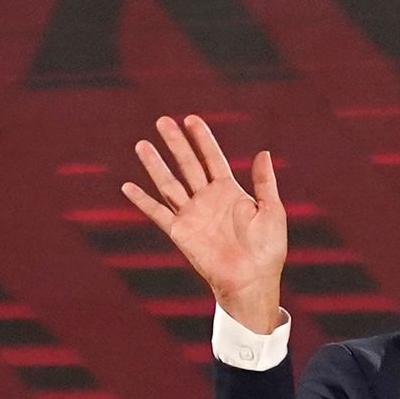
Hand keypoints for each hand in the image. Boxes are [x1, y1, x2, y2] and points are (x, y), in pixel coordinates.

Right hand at [119, 115, 286, 333]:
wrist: (252, 279)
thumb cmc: (267, 248)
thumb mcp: (271, 210)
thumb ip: (264, 182)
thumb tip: (263, 152)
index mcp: (229, 190)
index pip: (212, 158)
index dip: (202, 138)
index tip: (190, 119)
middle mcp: (206, 199)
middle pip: (187, 164)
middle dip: (175, 143)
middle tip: (162, 121)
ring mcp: (192, 214)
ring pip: (169, 183)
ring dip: (155, 165)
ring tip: (142, 145)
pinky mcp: (181, 232)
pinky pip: (158, 213)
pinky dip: (143, 201)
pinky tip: (128, 187)